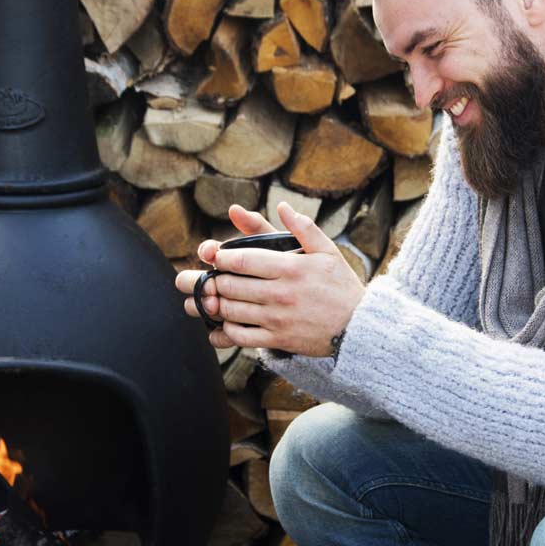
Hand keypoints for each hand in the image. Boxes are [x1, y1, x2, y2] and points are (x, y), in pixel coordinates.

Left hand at [176, 202, 365, 356]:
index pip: (242, 260)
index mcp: (290, 267)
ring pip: (232, 311)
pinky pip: (243, 337)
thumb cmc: (341, 286)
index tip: (210, 255)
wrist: (359, 327)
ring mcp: (278, 318)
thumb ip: (303, 228)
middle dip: (204, 281)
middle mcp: (281, 293)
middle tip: (185, 279)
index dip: (219, 257)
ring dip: (208, 306)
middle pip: (230, 285)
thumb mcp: (327, 251)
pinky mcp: (279, 339)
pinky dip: (225, 334)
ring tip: (194, 301)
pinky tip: (216, 328)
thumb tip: (282, 206)